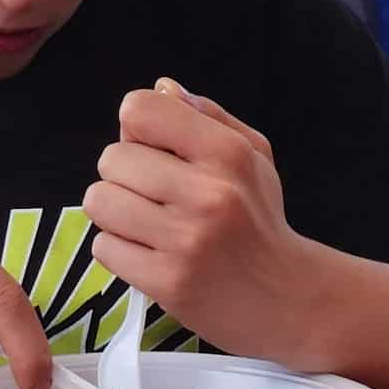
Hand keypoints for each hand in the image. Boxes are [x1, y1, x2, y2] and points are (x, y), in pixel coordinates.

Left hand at [83, 78, 322, 364]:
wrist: (290, 300)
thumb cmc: (261, 220)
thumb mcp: (252, 156)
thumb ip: (206, 116)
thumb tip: (160, 88)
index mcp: (227, 154)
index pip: (138, 110)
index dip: (136, 128)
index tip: (154, 148)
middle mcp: (208, 194)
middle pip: (111, 158)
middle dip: (124, 174)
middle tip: (155, 195)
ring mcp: (186, 241)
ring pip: (98, 201)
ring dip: (115, 212)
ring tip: (147, 223)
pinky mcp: (167, 282)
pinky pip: (103, 247)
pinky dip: (119, 250)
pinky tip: (150, 253)